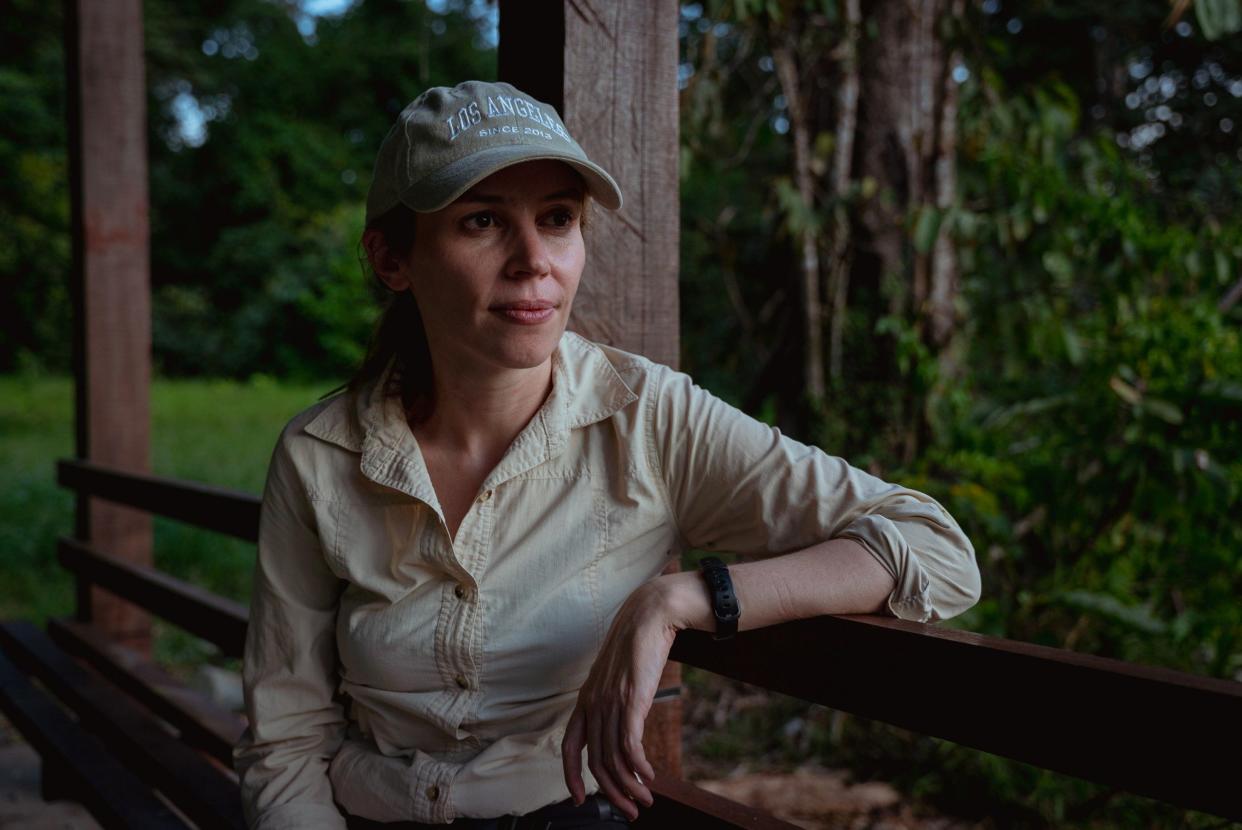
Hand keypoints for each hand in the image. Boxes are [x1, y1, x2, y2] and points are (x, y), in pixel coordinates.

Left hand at [561, 580, 676, 819]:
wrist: (649, 616)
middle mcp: (593, 704)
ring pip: (614, 759)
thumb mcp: (616, 677)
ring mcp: (610, 703)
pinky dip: (639, 767)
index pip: (568, 747)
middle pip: (596, 762)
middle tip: (630, 810)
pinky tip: (650, 776)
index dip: (571, 776)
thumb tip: (623, 724)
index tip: (580, 798)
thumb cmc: (637, 646)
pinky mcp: (631, 701)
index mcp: (585, 700)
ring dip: (630, 786)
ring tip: (645, 799)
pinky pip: (629, 746)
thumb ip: (613, 701)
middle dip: (612, 793)